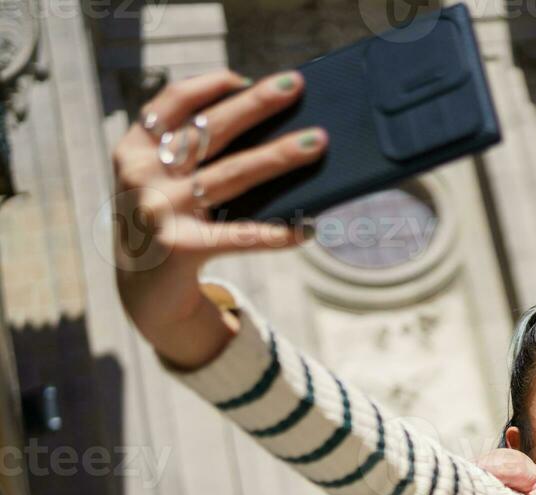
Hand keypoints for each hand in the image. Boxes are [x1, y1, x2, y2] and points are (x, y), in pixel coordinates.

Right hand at [111, 69, 326, 366]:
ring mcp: (161, 211)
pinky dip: (278, 232)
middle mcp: (143, 175)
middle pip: (209, 130)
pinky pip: (242, 236)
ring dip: (278, 156)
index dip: (210, 85)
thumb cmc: (169, 222)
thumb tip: (268, 126)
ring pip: (232, 174)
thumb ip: (193, 153)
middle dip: (256, 105)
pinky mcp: (183, 248)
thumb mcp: (164, 182)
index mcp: (135, 149)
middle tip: (296, 86)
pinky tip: (308, 228)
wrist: (143, 293)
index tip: (246, 78)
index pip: (173, 103)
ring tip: (317, 143)